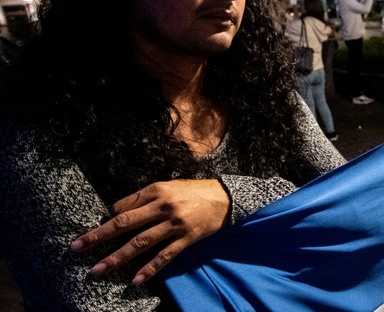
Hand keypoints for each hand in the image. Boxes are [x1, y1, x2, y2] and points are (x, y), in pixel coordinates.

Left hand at [71, 179, 229, 284]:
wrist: (225, 197)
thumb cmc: (193, 191)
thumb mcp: (168, 186)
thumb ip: (143, 197)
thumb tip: (116, 211)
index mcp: (156, 190)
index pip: (123, 207)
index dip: (107, 220)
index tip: (93, 232)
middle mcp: (163, 207)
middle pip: (125, 224)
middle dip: (98, 236)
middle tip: (77, 247)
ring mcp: (175, 224)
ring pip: (140, 243)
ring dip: (117, 257)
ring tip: (97, 269)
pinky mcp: (186, 238)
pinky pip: (165, 256)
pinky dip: (150, 268)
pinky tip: (135, 280)